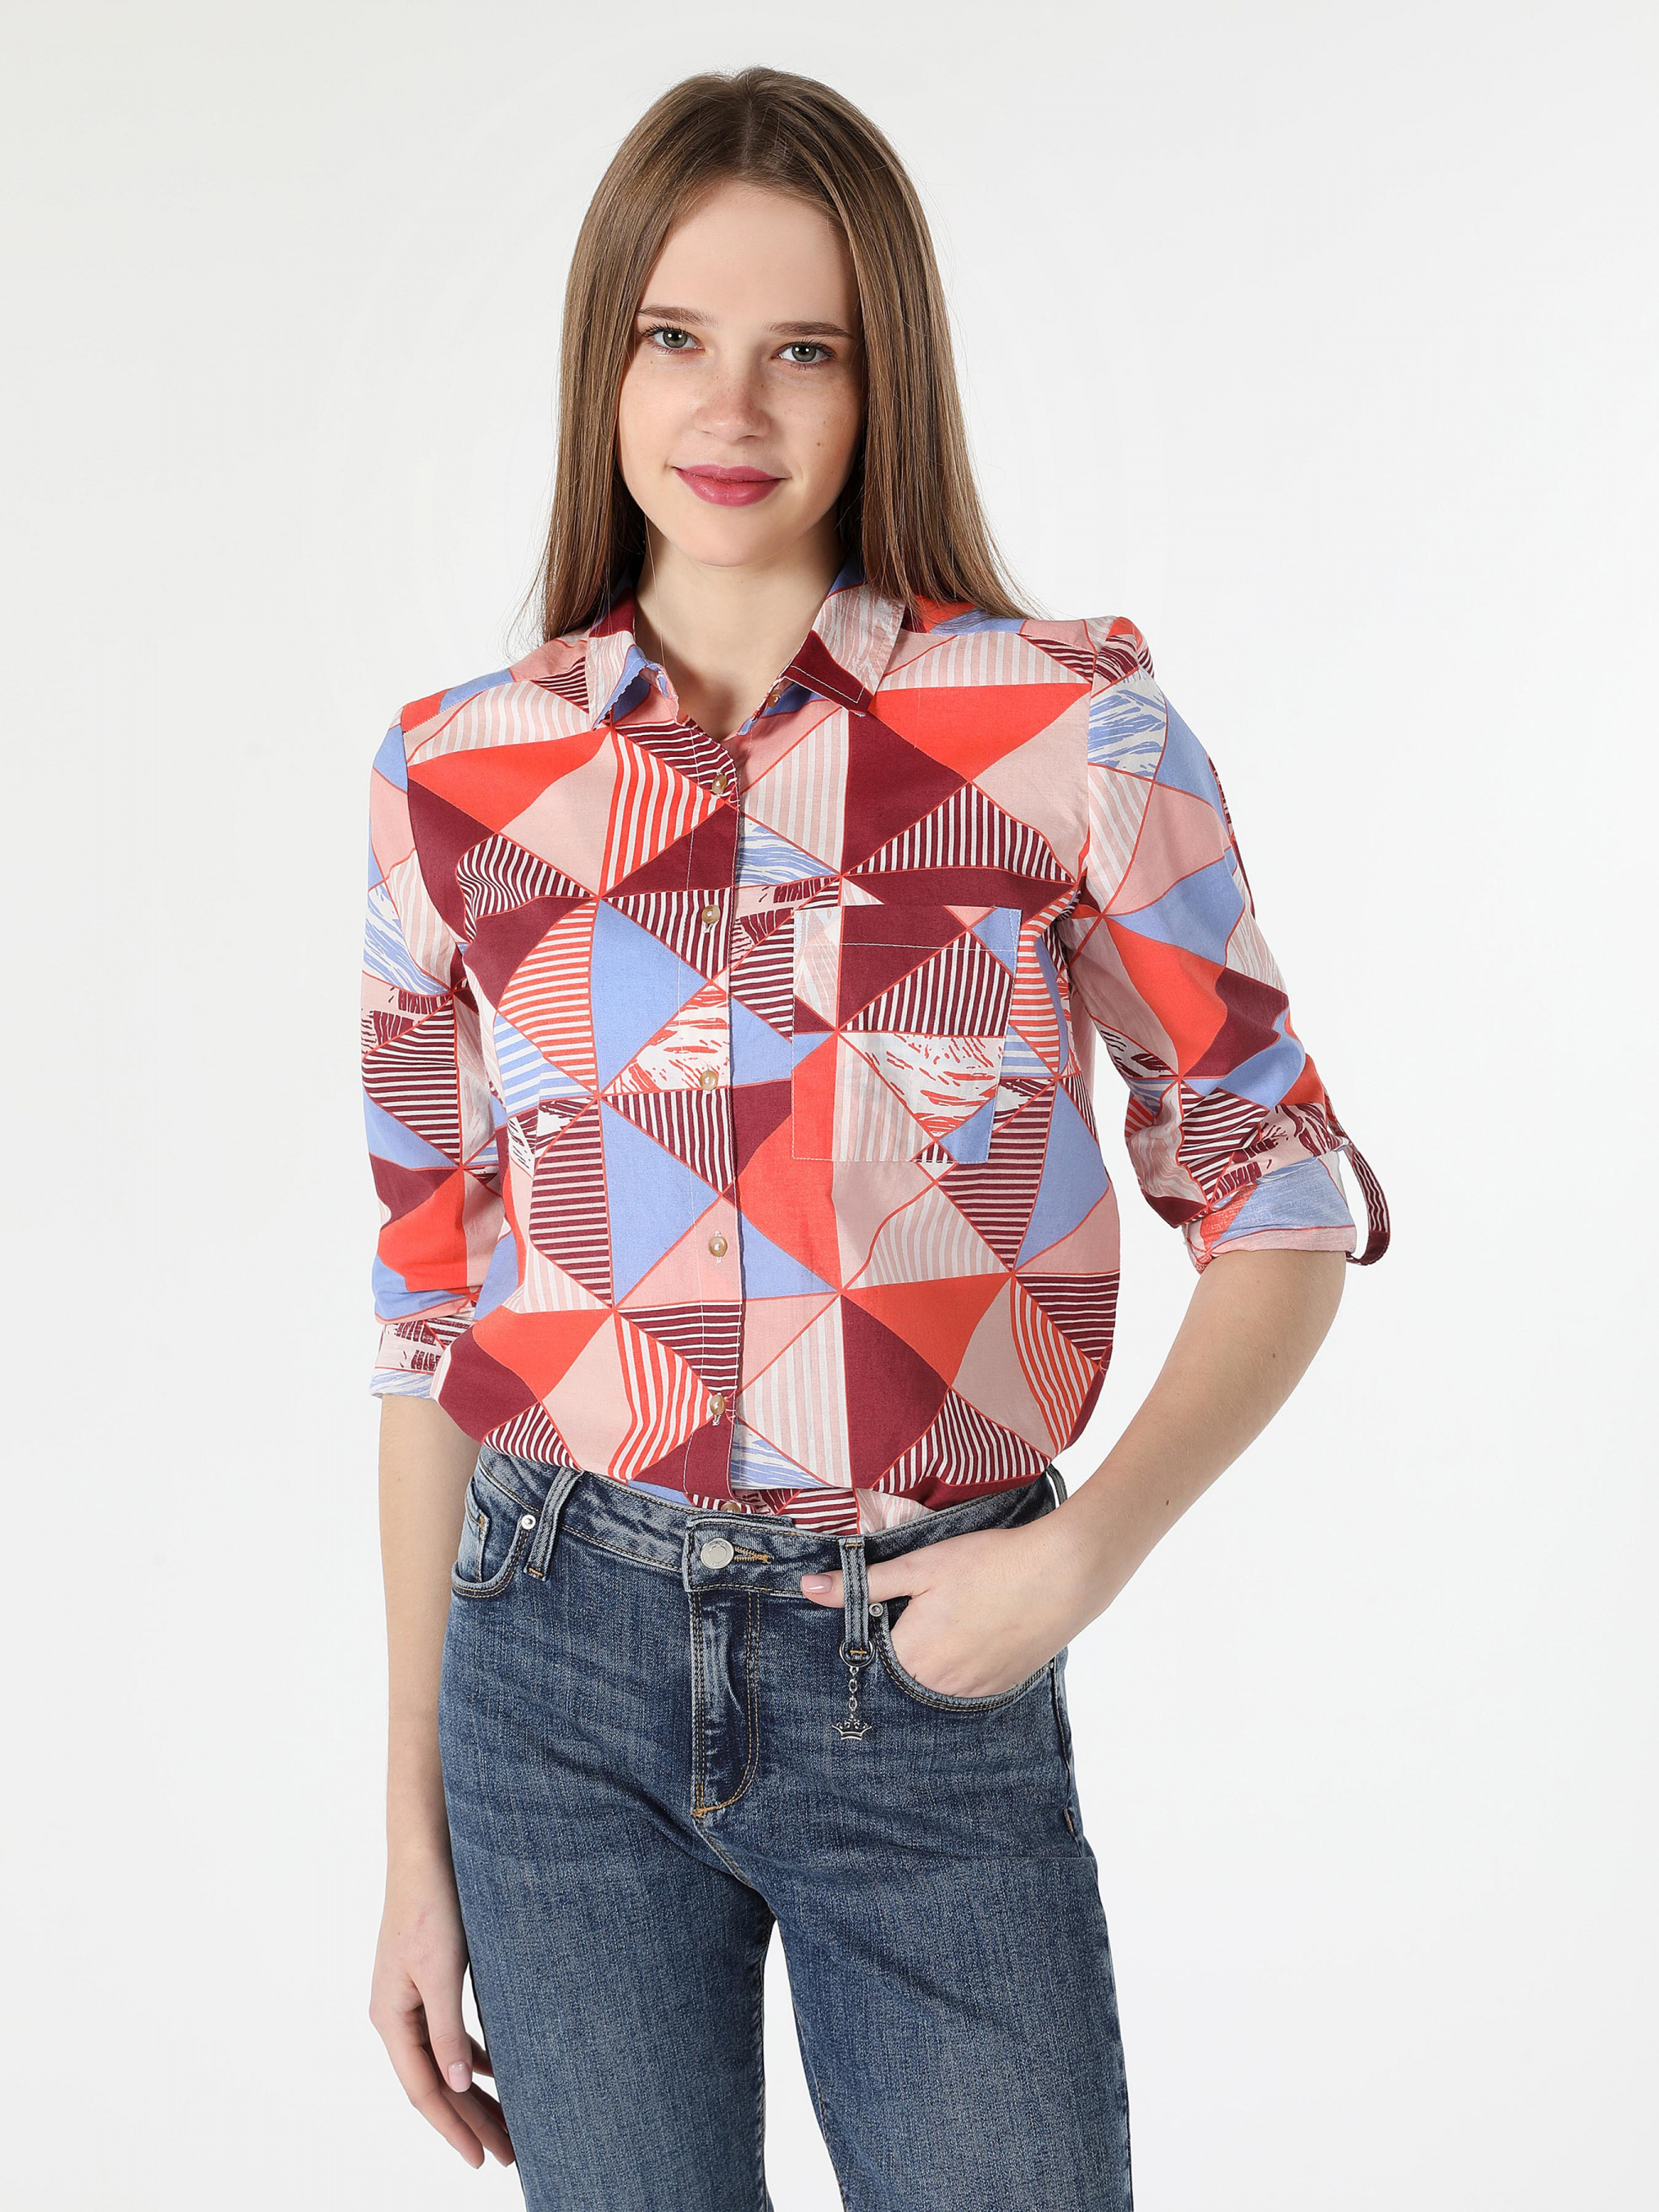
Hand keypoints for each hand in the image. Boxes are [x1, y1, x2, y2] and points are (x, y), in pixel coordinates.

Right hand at [370, 1854, 514, 2169]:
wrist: (428, 1849)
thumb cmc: (432, 1904)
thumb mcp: (441, 1971)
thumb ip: (447, 2030)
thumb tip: (458, 2084)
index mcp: (392, 2018)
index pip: (424, 2091)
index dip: (454, 2128)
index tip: (483, 2160)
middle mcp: (396, 2014)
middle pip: (436, 2082)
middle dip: (471, 2120)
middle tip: (509, 2154)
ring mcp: (411, 1998)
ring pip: (446, 2061)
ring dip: (476, 2093)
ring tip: (509, 2125)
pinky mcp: (430, 1980)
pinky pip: (451, 2035)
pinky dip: (475, 2057)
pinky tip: (499, 2070)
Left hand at [799, 1514, 1096, 1698]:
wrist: (1062, 1573)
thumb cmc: (987, 1563)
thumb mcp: (919, 1565)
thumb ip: (862, 1584)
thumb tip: (809, 1589)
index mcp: (909, 1657)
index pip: (869, 1656)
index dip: (874, 1628)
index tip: (888, 1607)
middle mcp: (936, 1687)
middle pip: (901, 1673)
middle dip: (903, 1644)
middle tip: (925, 1608)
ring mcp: (971, 1692)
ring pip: (933, 1682)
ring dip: (933, 1657)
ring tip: (954, 1616)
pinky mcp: (999, 1689)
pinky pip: (966, 1685)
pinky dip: (963, 1663)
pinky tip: (977, 1630)